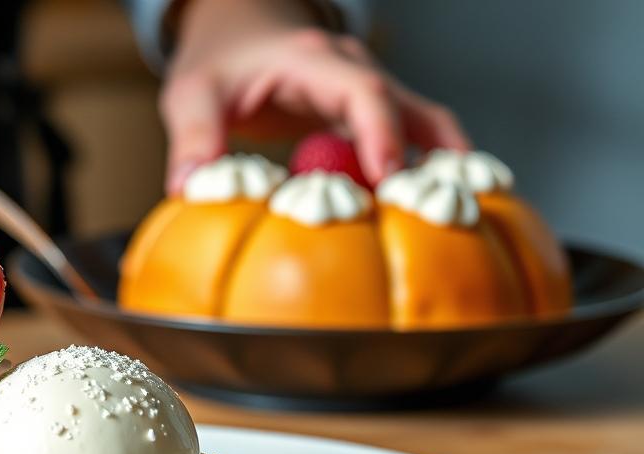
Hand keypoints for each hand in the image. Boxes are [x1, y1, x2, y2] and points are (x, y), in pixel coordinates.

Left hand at [161, 0, 468, 192]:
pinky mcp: (370, 120)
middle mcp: (354, 72)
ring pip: (424, 128)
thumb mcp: (191, 94)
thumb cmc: (218, 64)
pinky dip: (425, 176)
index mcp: (315, 62)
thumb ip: (192, 138)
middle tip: (440, 213)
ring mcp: (369, 95)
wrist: (238, 36)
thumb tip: (189, 190)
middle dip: (432, 160)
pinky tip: (431, 222)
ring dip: (442, 171)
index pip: (363, 93)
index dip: (381, 134)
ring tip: (458, 221)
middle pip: (413, 111)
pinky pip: (412, 144)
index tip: (387, 180)